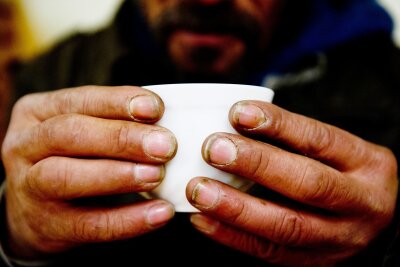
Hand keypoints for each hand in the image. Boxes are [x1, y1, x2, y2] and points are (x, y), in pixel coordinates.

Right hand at [1, 86, 176, 258]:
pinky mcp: (47, 226)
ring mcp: (29, 188)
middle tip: (165, 146)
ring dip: (120, 175)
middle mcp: (25, 146)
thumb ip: (113, 122)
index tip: (155, 108)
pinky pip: (88, 225)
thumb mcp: (81, 130)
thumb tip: (165, 123)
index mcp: (37, 112)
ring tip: (158, 175)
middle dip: (122, 138)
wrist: (33, 210)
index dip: (117, 102)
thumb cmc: (70, 157)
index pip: (79, 100)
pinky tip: (159, 213)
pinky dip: (128, 220)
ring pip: (68, 178)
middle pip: (69, 134)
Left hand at [186, 101, 397, 265]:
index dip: (278, 124)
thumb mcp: (334, 151)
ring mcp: (339, 238)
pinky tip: (203, 220)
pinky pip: (270, 252)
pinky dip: (232, 236)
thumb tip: (232, 119)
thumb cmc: (340, 173)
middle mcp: (360, 202)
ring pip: (286, 225)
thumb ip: (294, 139)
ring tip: (199, 190)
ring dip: (237, 208)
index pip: (319, 140)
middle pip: (307, 183)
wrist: (371, 221)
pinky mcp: (314, 261)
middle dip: (256, 164)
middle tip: (213, 149)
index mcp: (367, 163)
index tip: (236, 112)